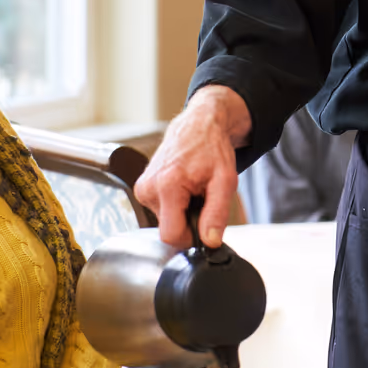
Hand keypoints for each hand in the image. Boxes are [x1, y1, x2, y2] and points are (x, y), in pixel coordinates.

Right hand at [136, 86, 251, 247]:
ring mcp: (142, 188)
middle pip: (168, 229)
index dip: (190, 237)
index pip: (171, 235)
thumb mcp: (225, 181)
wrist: (199, 125)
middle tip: (201, 197)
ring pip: (165, 221)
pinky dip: (174, 204)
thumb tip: (209, 241)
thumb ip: (217, 214)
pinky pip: (160, 211)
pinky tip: (183, 188)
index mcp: (167, 186)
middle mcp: (148, 188)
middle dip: (187, 220)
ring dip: (182, 211)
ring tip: (193, 189)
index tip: (203, 225)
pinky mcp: (142, 189)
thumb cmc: (212, 148)